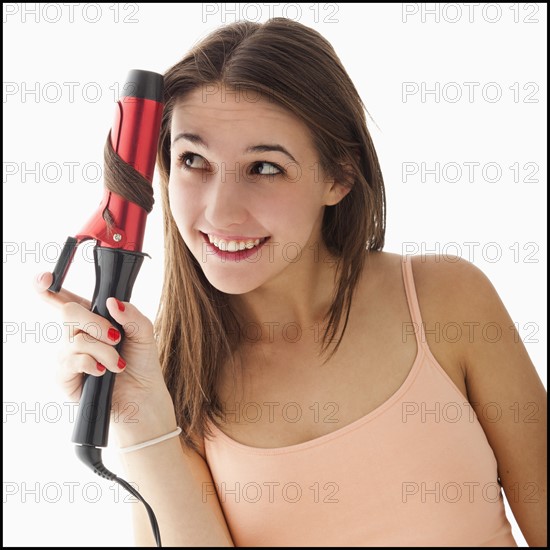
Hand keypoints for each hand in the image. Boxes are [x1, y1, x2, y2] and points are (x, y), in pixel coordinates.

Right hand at [34, 271, 176, 441]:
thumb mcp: (144, 333)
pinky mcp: (65, 376)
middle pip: (68, 312)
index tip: (46, 278)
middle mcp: (77, 334)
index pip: (65, 298)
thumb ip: (131, 314)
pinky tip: (103, 372)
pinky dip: (92, 364)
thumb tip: (112, 302)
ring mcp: (68, 354)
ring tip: (119, 364)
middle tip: (116, 338)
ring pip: (76, 340)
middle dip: (96, 324)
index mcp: (93, 318)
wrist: (142, 396)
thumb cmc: (142, 362)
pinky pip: (71, 361)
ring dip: (105, 351)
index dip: (48, 287)